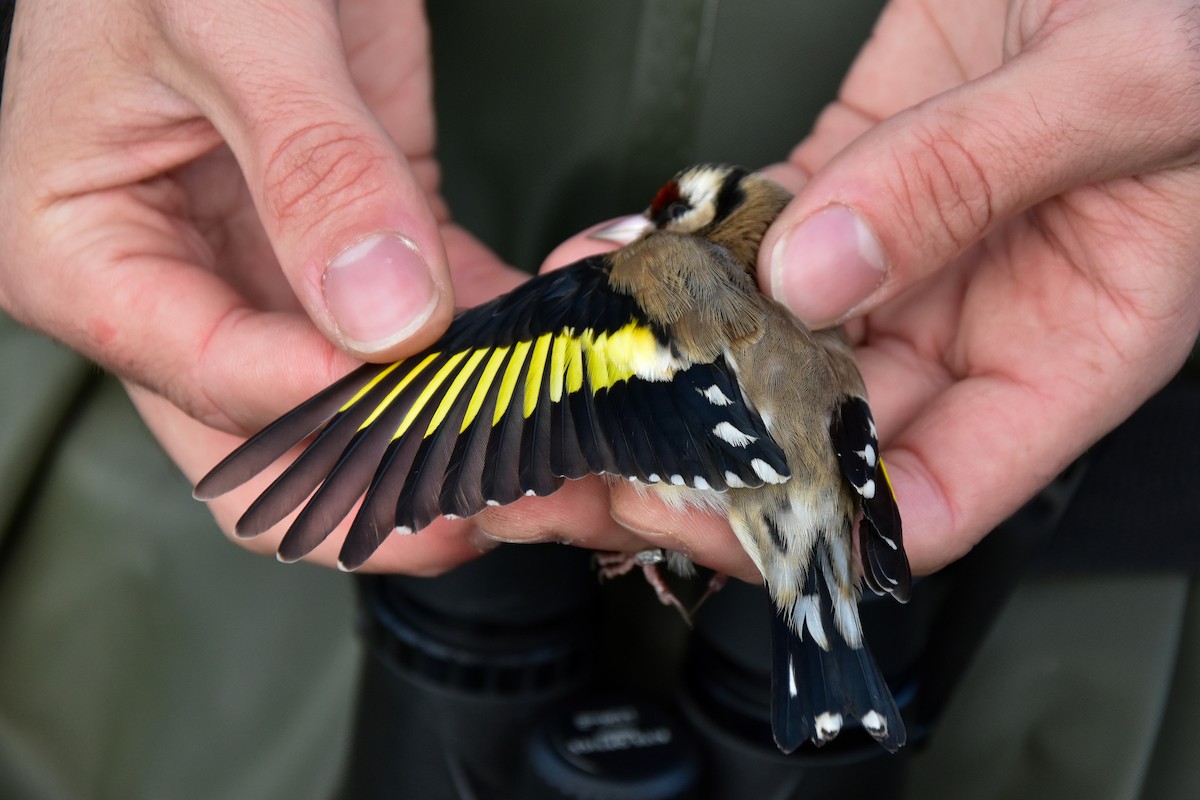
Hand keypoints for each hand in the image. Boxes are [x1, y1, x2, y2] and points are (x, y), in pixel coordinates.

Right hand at [0, 0, 629, 572]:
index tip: (435, 407)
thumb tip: (382, 316)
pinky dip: (500, 344)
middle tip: (506, 504)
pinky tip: (562, 360)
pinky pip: (434, 318)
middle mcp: (177, 282)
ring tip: (557, 471)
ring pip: (365, 401)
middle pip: (278, 439)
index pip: (209, 372)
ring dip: (463, 436)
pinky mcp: (364, 240)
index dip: (327, 406)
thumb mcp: (232, 22)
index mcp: (86, 250)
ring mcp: (273, 271)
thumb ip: (311, 167)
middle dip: (396, 486)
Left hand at [490, 0, 1199, 579]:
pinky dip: (684, 256)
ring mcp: (903, 247)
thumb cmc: (1197, 8)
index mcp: (1070, 344)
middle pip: (823, 434)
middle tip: (594, 462)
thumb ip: (973, 175)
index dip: (817, 523)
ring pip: (772, 341)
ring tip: (581, 369)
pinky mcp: (850, 175)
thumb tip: (820, 271)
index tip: (703, 513)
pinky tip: (618, 266)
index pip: (931, 495)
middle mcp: (975, 315)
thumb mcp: (1124, 85)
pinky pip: (752, 238)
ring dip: (676, 361)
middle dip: (706, 459)